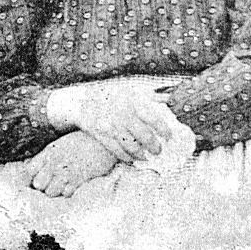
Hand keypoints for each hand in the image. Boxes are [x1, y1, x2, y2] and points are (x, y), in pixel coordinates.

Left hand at [25, 131, 119, 198]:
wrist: (103, 141)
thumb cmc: (82, 142)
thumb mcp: (59, 144)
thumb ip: (45, 156)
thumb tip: (30, 165)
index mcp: (49, 153)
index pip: (29, 170)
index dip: (32, 176)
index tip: (39, 176)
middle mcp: (54, 164)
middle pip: (38, 184)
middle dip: (43, 185)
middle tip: (51, 182)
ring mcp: (66, 173)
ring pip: (51, 192)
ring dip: (56, 191)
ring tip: (63, 185)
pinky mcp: (79, 180)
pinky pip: (66, 194)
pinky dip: (68, 192)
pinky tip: (73, 185)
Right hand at [46, 78, 176, 162]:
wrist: (81, 100)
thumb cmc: (110, 95)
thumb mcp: (129, 90)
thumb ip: (148, 96)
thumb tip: (169, 100)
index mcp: (132, 102)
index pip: (154, 119)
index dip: (165, 131)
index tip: (169, 137)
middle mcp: (122, 114)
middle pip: (145, 137)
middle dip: (155, 147)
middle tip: (158, 151)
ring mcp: (110, 126)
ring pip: (131, 146)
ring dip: (141, 155)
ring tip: (146, 157)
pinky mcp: (100, 135)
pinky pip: (117, 151)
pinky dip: (126, 157)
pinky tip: (131, 159)